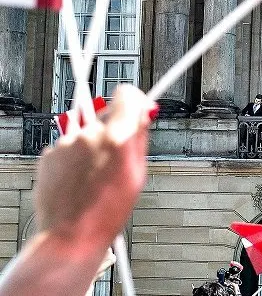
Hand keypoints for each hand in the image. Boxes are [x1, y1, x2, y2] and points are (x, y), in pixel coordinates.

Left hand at [35, 85, 153, 247]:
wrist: (70, 235)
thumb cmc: (105, 212)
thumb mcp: (137, 175)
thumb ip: (138, 139)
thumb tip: (143, 116)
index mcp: (116, 138)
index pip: (127, 95)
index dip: (135, 101)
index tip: (137, 109)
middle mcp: (89, 134)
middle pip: (107, 115)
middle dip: (114, 130)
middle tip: (117, 157)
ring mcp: (66, 143)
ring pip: (87, 132)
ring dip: (93, 146)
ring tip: (96, 175)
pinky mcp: (49, 153)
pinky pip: (70, 146)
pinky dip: (76, 157)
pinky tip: (80, 179)